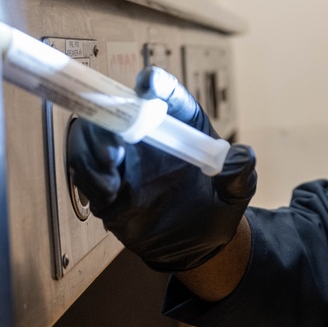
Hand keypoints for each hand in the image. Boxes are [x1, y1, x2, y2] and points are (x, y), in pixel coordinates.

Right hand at [67, 66, 256, 272]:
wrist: (201, 243)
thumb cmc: (219, 205)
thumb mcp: (239, 189)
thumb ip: (241, 172)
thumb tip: (240, 158)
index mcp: (181, 124)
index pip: (166, 94)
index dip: (155, 83)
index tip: (148, 84)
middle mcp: (148, 137)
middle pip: (117, 110)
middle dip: (108, 117)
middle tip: (115, 144)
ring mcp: (125, 162)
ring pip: (92, 139)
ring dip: (92, 149)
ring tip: (110, 169)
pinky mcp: (109, 188)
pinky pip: (87, 175)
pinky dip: (90, 178)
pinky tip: (109, 192)